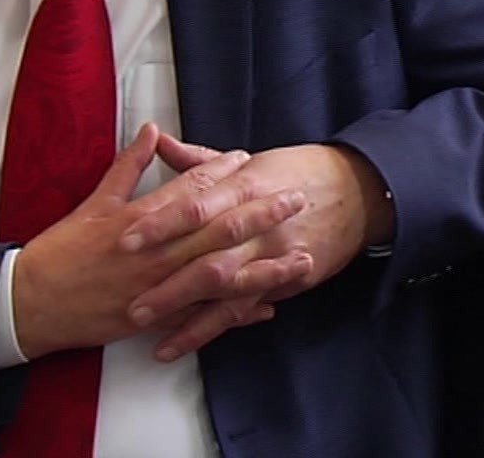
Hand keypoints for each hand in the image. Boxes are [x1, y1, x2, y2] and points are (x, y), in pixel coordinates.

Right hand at [9, 124, 311, 358]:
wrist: (31, 303)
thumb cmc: (62, 250)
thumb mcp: (94, 202)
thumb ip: (128, 166)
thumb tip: (153, 130)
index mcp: (141, 219)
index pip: (191, 191)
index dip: (223, 174)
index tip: (250, 160)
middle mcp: (156, 252)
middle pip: (218, 229)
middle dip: (260, 213)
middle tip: (295, 198)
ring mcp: (159, 288)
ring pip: (221, 275)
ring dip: (263, 267)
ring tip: (301, 258)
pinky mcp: (157, 318)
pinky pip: (205, 315)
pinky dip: (237, 311)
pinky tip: (268, 305)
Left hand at [117, 136, 395, 360]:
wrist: (358, 191)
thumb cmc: (298, 172)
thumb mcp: (251, 162)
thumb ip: (199, 161)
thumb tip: (157, 141)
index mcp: (244, 186)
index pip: (196, 204)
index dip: (160, 223)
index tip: (125, 239)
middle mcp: (257, 222)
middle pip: (207, 253)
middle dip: (167, 281)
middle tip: (129, 302)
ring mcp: (273, 253)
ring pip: (226, 289)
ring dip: (188, 315)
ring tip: (152, 335)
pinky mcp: (287, 278)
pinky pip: (245, 306)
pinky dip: (215, 326)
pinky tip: (186, 341)